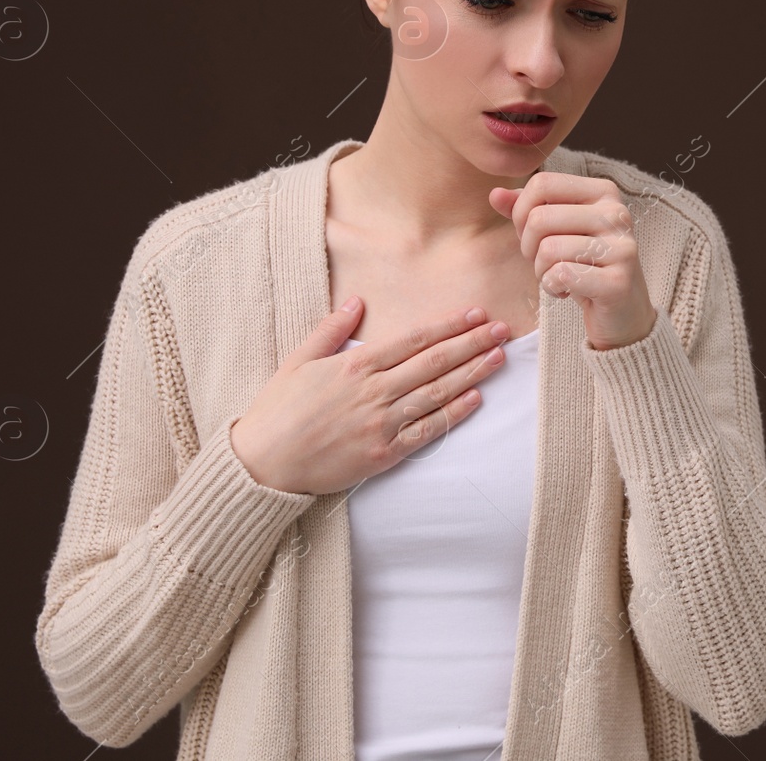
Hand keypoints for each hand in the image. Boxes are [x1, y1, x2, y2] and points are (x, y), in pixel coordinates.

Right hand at [230, 300, 515, 493]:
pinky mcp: (383, 454)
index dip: (448, 326)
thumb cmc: (278, 411)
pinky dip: (453, 414)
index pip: (414, 339)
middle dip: (471, 343)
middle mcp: (373, 391)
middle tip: (501, 329)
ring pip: (436, 393)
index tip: (475, 314)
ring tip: (498, 357)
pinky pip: (427, 432)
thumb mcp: (298, 361)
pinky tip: (476, 399)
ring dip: (472, 373)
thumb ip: (331, 330)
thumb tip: (357, 301)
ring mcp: (381, 423)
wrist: (263, 464)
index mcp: (355, 365)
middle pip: (433, 362)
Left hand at [489, 173, 658, 350]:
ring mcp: (622, 247)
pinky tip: (567, 291)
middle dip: (528, 247)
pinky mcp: (618, 281)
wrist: (622, 311)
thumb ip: (525, 210)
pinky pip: (561, 275)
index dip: (521, 212)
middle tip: (544, 262)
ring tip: (558, 277)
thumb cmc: (584, 265)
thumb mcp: (555, 232)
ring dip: (541, 271)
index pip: (542, 184)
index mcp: (604, 192)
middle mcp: (617, 214)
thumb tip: (495, 194)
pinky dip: (552, 287)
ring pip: (548, 249)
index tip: (533, 237)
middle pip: (539, 218)